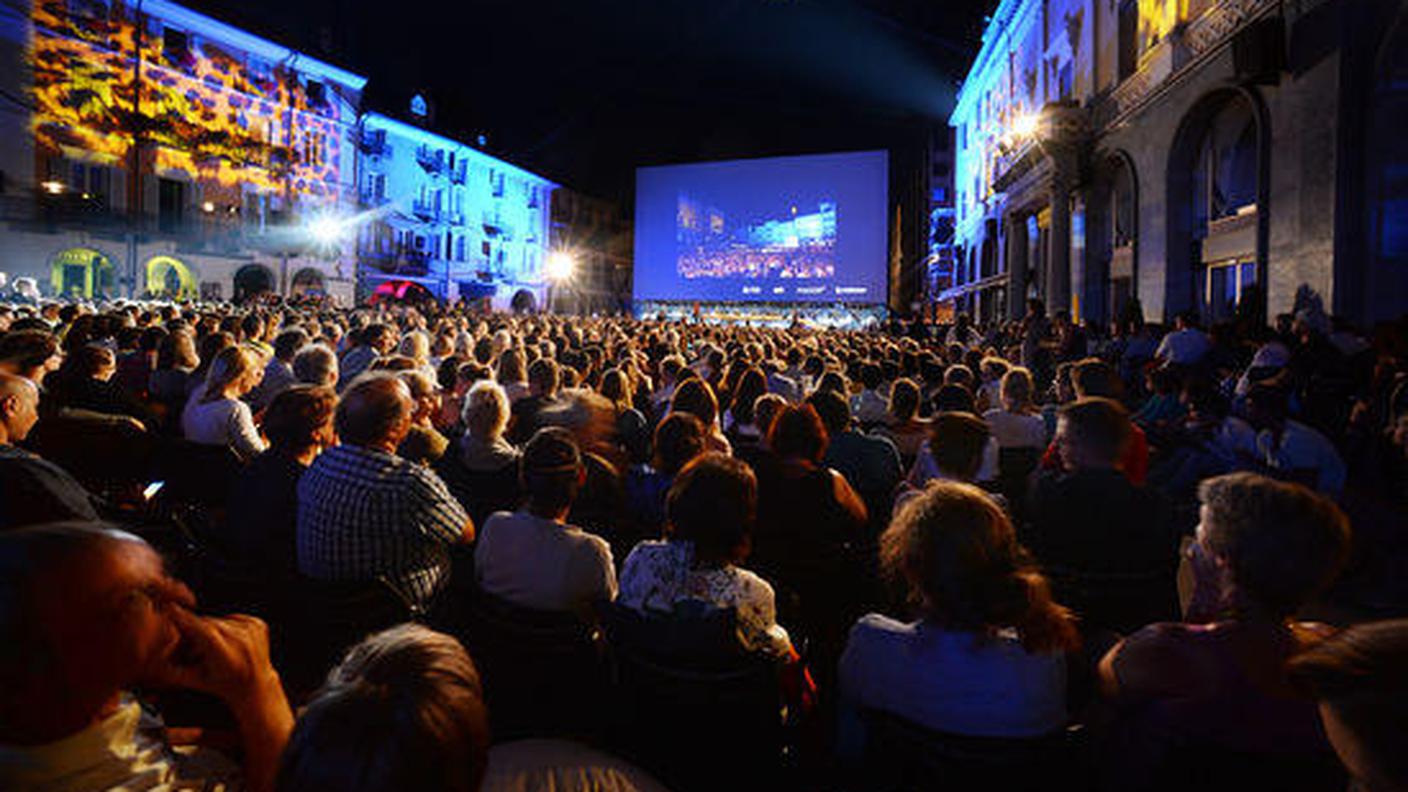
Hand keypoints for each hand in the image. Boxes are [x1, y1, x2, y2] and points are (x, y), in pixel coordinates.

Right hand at [150, 609, 281, 711]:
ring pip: (217, 620)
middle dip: (194, 631)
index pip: (202, 631)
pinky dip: (224, 626)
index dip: (185, 620)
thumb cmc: (223, 685)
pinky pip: (231, 617)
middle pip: (207, 625)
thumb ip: (171, 669)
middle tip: (190, 645)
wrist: (254, 684)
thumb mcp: (195, 680)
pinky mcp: (258, 624)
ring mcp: (252, 632)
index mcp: (227, 657)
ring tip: (210, 647)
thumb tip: (147, 661)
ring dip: (209, 629)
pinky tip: (226, 641)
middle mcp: (242, 642)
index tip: (170, 609)